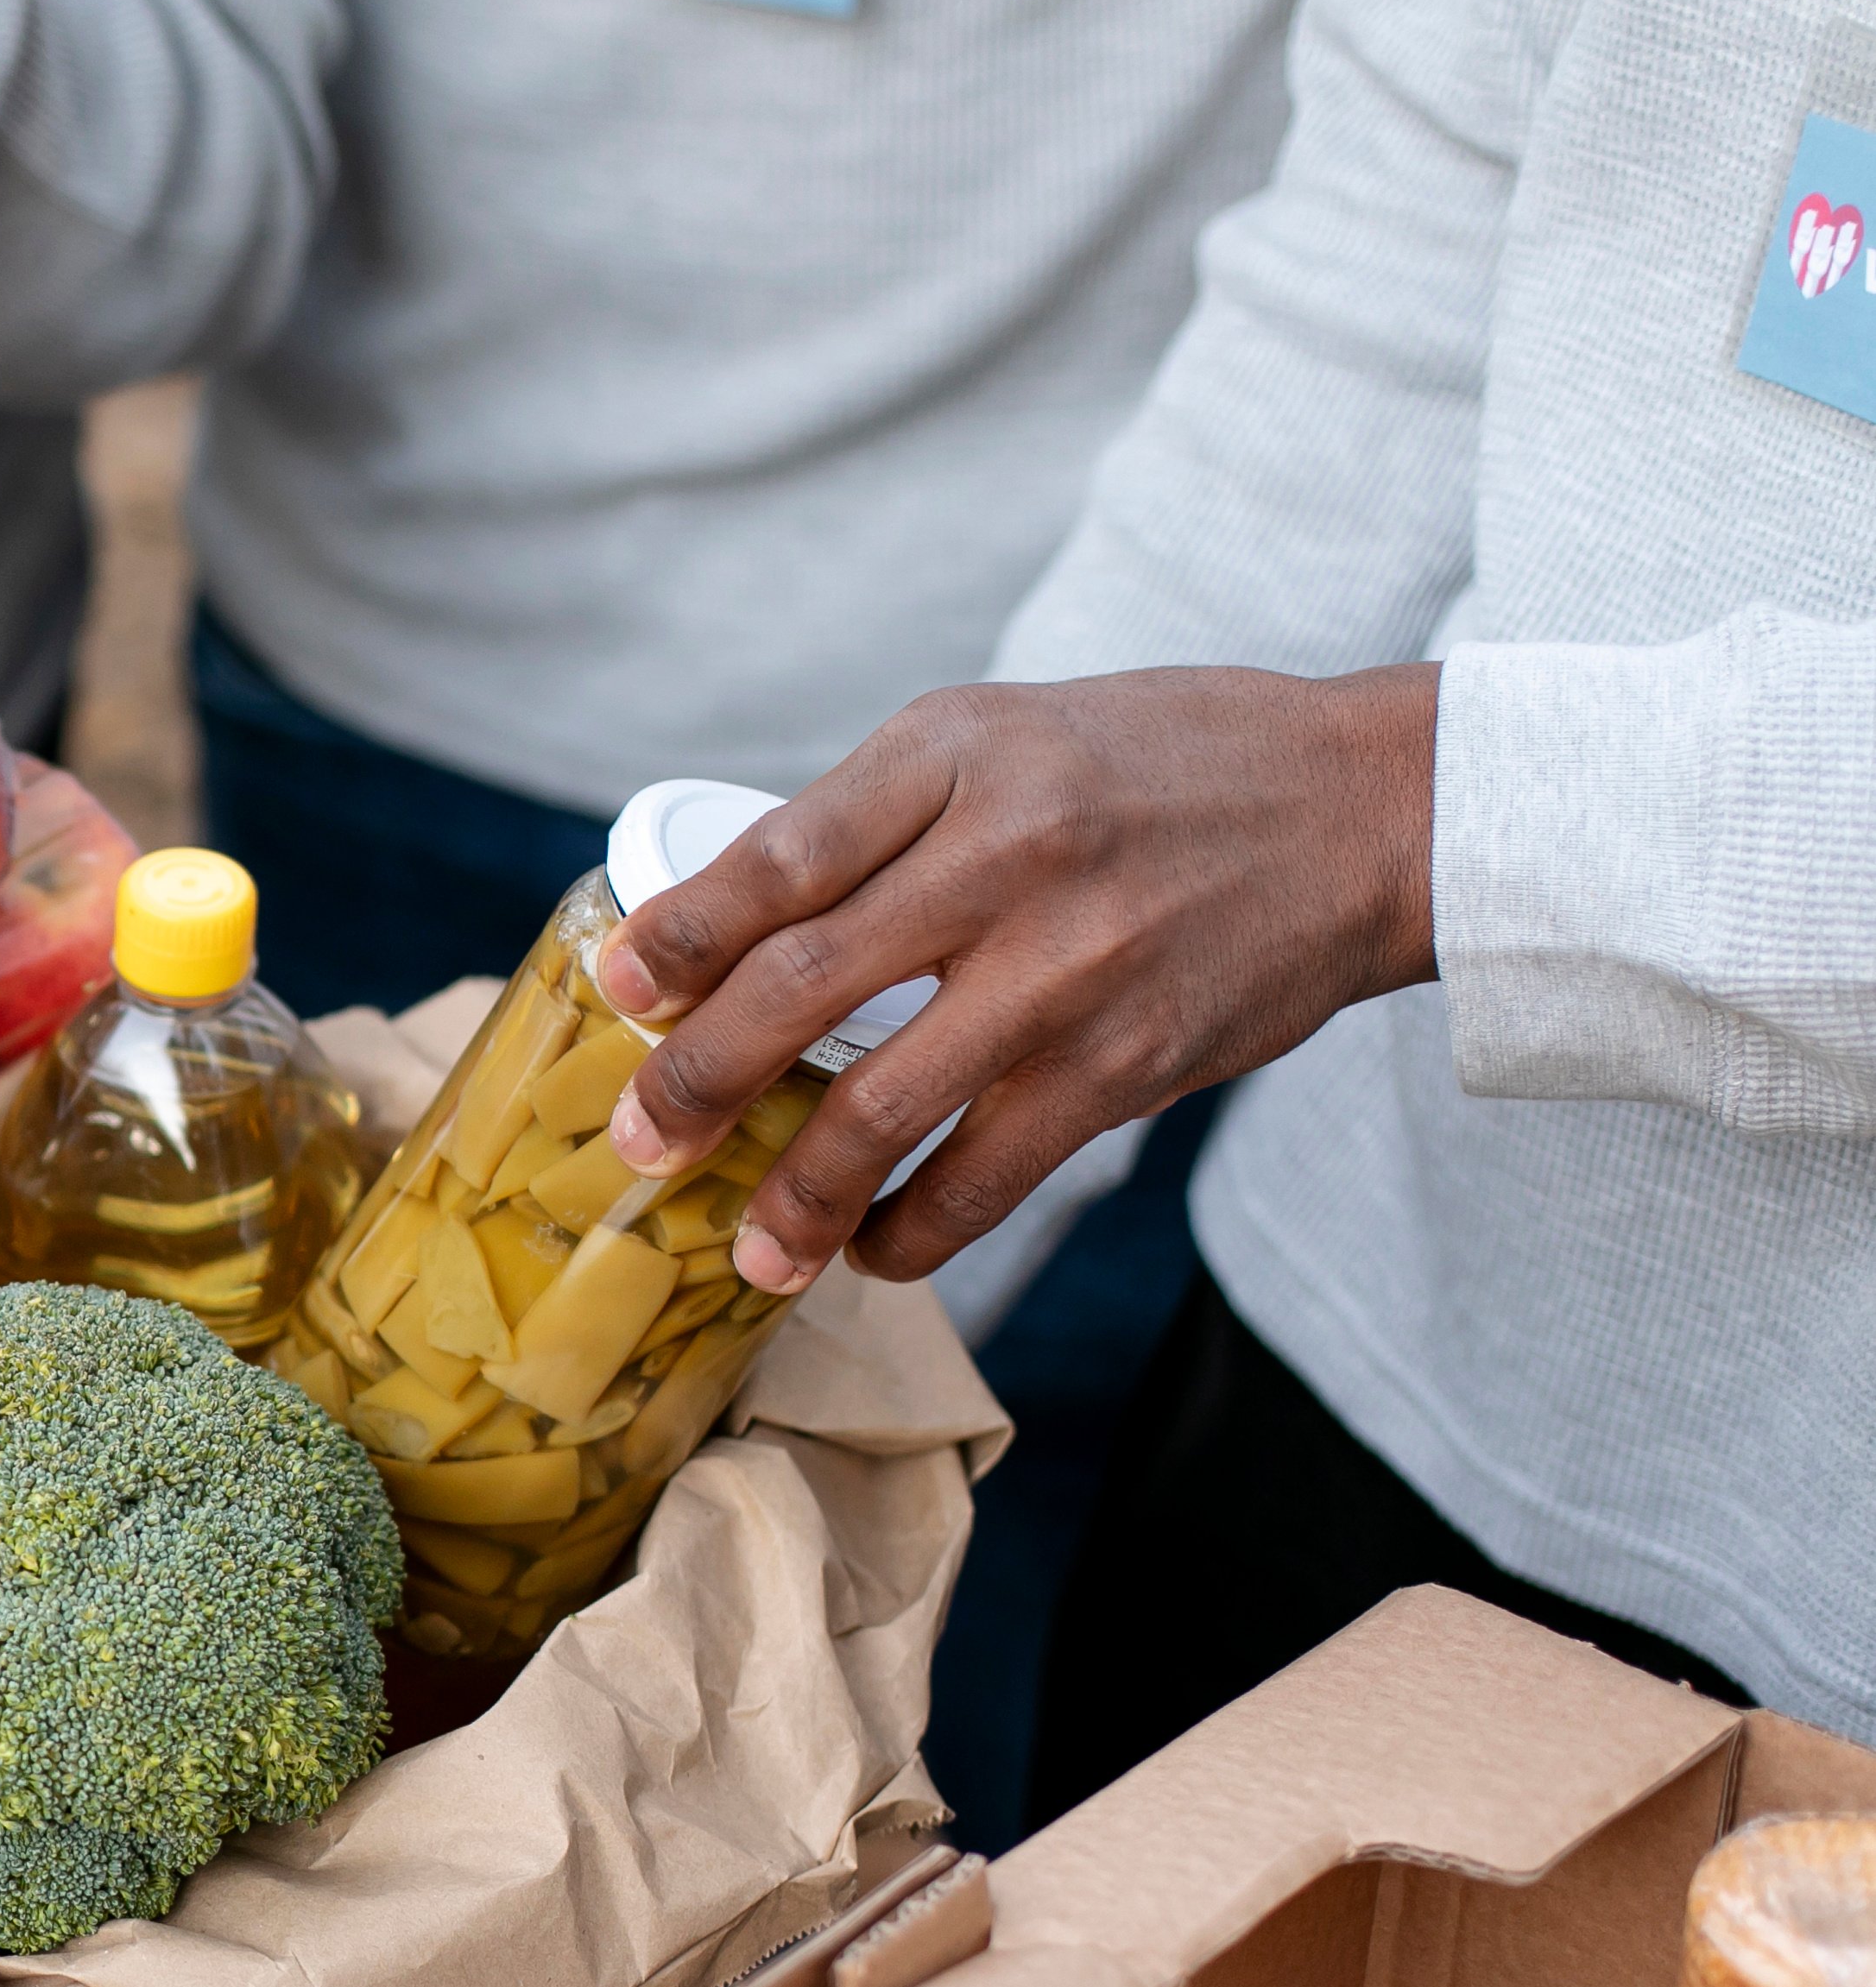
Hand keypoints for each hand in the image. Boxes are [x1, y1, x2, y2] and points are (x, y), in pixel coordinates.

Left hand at [588, 662, 1443, 1294]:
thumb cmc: (1161, 766)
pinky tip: (869, 1250)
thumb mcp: (1004, 736)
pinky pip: (984, 1180)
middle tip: (640, 1143)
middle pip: (799, 988)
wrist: (1367, 810)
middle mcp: (1003, 855)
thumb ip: (876, 817)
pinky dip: (911, 1232)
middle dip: (697, 1082)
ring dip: (793, 1196)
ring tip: (747, 1248)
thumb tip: (725, 927)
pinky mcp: (1124, 1067)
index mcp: (953, 755)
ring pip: (880, 1110)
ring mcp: (1064, 970)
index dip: (678, 936)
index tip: (620, 992)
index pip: (778, 857)